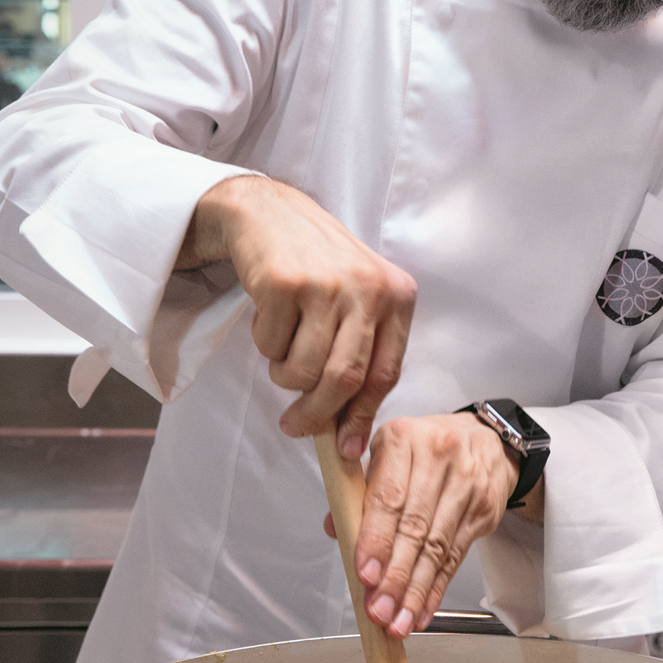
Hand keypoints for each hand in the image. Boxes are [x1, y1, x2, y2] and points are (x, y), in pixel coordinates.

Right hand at [176, 175, 416, 456]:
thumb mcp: (357, 303)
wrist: (270, 214)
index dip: (362, 418)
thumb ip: (361, 359)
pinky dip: (264, 345)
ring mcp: (325, 282)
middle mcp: (367, 287)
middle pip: (344, 379)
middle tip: (294, 426)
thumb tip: (349, 439)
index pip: (385, 373)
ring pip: (302, 370)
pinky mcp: (283, 282)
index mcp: (397, 295)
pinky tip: (270, 315)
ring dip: (285, 377)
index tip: (345, 449)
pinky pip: (270, 346)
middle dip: (316, 414)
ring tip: (283, 351)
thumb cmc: (319, 269)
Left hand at [321, 412, 521, 636]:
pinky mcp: (484, 509)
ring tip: (398, 620)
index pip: (388, 498)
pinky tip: (422, 610)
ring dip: (415, 590)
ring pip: (437, 548)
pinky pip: (456, 556)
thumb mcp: (386, 454)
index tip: (365, 573)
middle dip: (394, 576)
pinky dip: (436, 588)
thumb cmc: (425, 448)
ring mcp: (466, 484)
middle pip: (414, 528)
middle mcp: (437, 458)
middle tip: (378, 609)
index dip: (375, 540)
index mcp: (402, 440)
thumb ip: (359, 490)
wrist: (484, 439)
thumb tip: (337, 528)